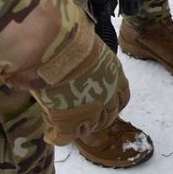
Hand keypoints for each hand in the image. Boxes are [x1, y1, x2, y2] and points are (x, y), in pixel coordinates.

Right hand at [13, 22, 129, 145]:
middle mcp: (108, 94)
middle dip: (97, 119)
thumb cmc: (69, 36)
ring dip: (78, 129)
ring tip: (65, 127)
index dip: (113, 103)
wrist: (54, 46)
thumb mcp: (87, 44)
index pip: (122, 97)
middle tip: (84, 122)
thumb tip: (78, 45)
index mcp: (115, 75)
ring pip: (87, 128)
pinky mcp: (69, 121)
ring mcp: (90, 110)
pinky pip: (64, 136)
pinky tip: (50, 135)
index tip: (106, 106)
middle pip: (107, 116)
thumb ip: (87, 55)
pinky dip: (56, 137)